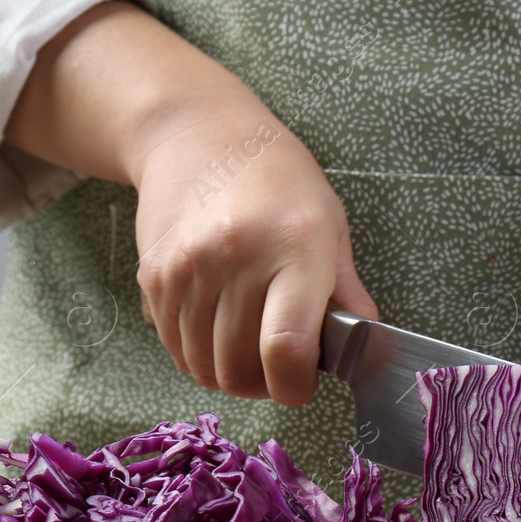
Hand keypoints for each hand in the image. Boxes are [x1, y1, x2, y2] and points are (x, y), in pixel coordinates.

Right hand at [5, 0, 374, 405]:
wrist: (198, 135)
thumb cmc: (279, 181)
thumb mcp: (331, 226)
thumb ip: (347, 294)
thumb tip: (367, 350)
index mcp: (294, 249)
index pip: (286, 348)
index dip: (296, 386)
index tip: (304, 382)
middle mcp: (235, 259)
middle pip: (240, 369)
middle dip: (266, 385)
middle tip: (281, 366)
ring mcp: (187, 270)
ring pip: (204, 367)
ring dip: (231, 374)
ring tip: (252, 349)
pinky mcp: (154, 277)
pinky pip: (176, 348)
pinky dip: (200, 356)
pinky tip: (221, 331)